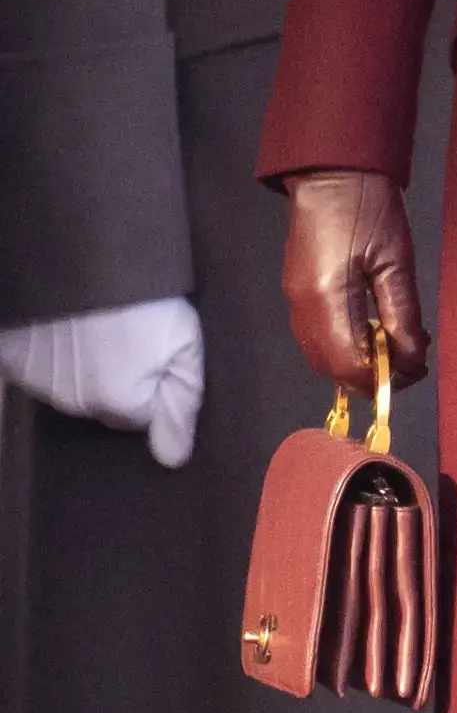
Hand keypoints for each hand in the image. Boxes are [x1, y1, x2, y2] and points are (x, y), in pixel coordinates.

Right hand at [0, 298, 204, 467]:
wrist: (86, 254)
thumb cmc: (144, 295)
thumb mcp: (184, 339)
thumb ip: (183, 401)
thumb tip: (174, 458)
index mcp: (118, 403)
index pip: (144, 415)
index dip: (158, 382)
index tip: (160, 350)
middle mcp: (74, 404)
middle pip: (108, 404)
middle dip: (124, 377)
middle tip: (134, 333)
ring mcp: (41, 383)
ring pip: (75, 388)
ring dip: (89, 367)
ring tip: (103, 325)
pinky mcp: (16, 360)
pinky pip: (42, 368)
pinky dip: (55, 353)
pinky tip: (70, 326)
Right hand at [282, 169, 428, 390]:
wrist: (332, 170)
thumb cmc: (368, 206)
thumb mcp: (395, 260)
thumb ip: (401, 315)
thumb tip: (411, 359)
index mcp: (324, 301)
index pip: (349, 366)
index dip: (382, 379)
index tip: (415, 371)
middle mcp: (301, 309)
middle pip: (331, 368)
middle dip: (371, 376)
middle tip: (410, 361)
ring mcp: (294, 301)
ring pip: (322, 356)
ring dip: (358, 363)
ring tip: (396, 345)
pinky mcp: (297, 291)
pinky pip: (317, 337)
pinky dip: (344, 346)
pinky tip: (372, 331)